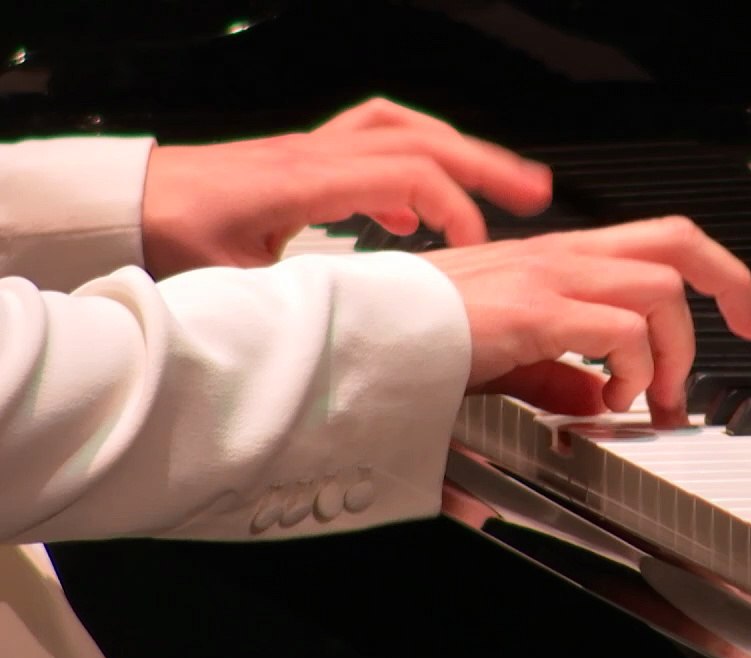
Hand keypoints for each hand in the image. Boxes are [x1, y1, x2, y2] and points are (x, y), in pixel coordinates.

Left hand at [141, 97, 551, 278]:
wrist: (124, 205)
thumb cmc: (169, 237)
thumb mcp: (234, 284)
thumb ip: (296, 305)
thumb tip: (347, 343)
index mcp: (304, 182)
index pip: (407, 175)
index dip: (454, 207)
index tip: (478, 247)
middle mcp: (316, 156)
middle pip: (423, 139)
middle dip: (487, 166)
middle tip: (535, 192)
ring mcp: (314, 151)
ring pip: (406, 129)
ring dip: (460, 152)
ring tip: (503, 179)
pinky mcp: (308, 161)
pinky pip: (377, 141)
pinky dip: (415, 161)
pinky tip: (418, 204)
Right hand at [421, 216, 750, 427]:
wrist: (361, 333)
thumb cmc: (418, 338)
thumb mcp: (504, 359)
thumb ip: (556, 376)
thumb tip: (599, 400)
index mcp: (557, 262)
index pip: (655, 244)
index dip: (712, 273)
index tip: (740, 315)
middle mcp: (560, 258)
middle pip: (677, 241)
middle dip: (731, 281)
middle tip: (750, 326)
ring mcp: (548, 278)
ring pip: (660, 287)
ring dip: (675, 348)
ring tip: (655, 395)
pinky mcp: (532, 310)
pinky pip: (618, 328)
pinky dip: (635, 368)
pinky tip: (613, 399)